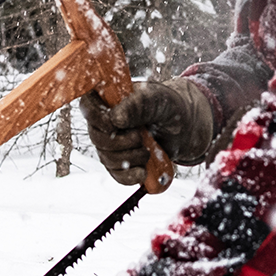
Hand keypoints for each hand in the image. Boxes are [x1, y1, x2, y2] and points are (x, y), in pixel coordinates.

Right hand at [80, 78, 213, 185]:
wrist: (187, 127)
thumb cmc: (170, 105)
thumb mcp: (158, 99)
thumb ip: (137, 105)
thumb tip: (114, 119)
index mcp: (110, 99)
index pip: (87, 106)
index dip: (97, 118)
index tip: (116, 124)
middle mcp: (106, 121)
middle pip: (97, 137)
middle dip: (120, 143)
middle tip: (141, 137)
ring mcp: (113, 143)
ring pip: (107, 158)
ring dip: (129, 159)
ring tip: (148, 152)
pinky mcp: (123, 162)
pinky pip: (117, 174)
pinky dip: (130, 176)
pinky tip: (143, 173)